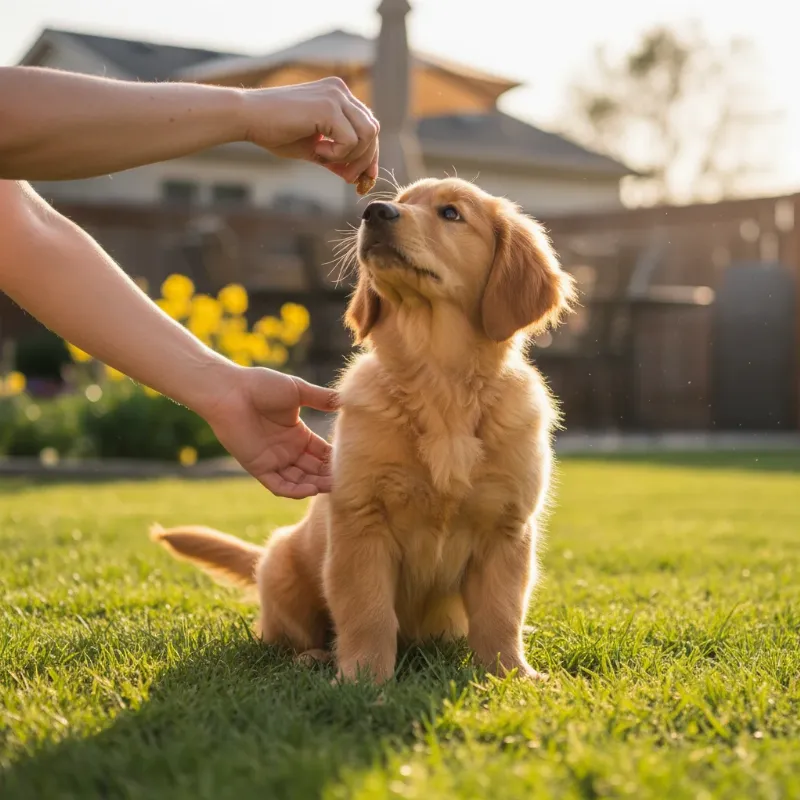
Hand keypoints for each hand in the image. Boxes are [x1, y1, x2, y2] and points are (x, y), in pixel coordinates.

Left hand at [201, 366, 336, 498]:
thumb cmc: (261, 386)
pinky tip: (311, 489)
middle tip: (349, 479)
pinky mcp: (259, 468)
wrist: (230, 391)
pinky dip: (295, 491)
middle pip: (314, 470)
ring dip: (316, 485)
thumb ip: (322, 398)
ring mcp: (274, 460)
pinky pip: (280, 485)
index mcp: (298, 434)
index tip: (355, 461)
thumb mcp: (298, 390)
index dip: (336, 458)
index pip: (322, 452)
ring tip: (334, 486)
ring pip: (300, 481)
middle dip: (330, 475)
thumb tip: (347, 400)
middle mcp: (288, 450)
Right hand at [241, 78, 379, 184]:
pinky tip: (317, 150)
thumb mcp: (313, 148)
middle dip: (364, 160)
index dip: (369, 154)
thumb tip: (355, 176)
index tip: (363, 178)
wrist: (248, 118)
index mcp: (338, 95)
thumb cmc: (274, 131)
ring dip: (351, 156)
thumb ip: (336, 158)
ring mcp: (336, 96)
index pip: (367, 125)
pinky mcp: (328, 107)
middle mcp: (340, 91)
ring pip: (368, 134)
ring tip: (324, 158)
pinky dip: (337, 153)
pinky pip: (350, 140)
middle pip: (372, 130)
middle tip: (347, 178)